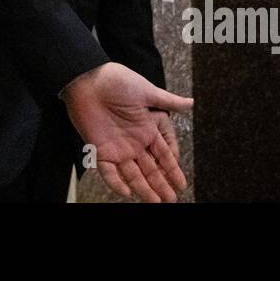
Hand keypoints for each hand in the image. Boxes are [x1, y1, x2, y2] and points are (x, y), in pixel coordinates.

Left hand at [61, 62, 192, 201]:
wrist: (88, 79)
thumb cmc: (117, 81)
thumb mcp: (147, 91)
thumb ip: (169, 101)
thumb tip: (191, 103)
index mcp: (147, 128)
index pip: (164, 153)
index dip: (173, 168)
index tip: (181, 183)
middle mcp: (134, 141)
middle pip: (151, 168)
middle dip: (162, 184)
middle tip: (172, 199)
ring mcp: (118, 147)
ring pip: (133, 174)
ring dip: (144, 189)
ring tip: (156, 202)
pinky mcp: (100, 149)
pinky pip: (108, 171)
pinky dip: (116, 182)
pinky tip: (127, 192)